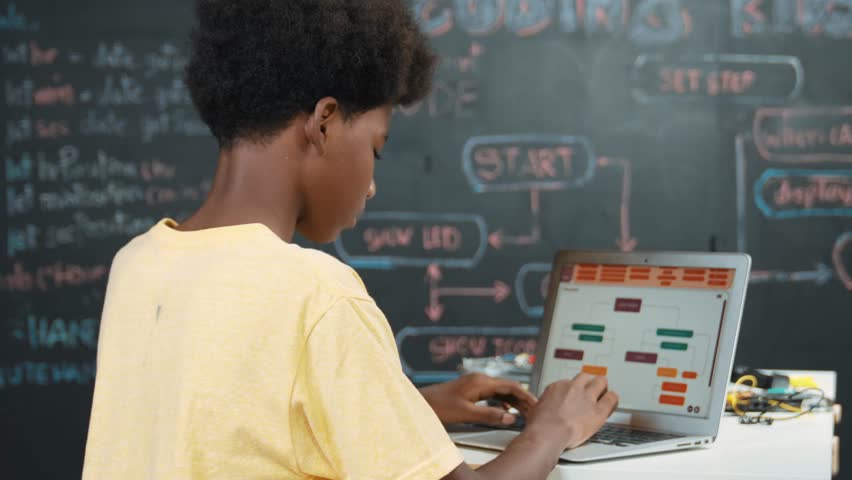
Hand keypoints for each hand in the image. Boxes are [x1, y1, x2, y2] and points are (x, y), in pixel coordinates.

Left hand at [419, 373, 536, 425]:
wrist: (420, 403)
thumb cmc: (438, 406)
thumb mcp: (466, 413)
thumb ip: (489, 415)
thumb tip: (510, 417)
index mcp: (481, 382)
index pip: (511, 386)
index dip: (526, 396)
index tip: (537, 405)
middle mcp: (480, 379)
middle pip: (508, 387)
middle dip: (523, 399)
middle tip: (535, 411)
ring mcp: (475, 384)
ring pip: (501, 391)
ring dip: (513, 402)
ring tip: (524, 412)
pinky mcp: (470, 390)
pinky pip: (492, 395)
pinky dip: (502, 403)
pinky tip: (505, 411)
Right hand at [525, 373, 618, 449]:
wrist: (548, 433)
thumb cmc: (540, 424)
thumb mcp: (536, 408)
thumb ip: (543, 402)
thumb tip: (538, 403)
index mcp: (558, 387)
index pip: (569, 383)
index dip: (572, 390)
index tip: (573, 395)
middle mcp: (574, 388)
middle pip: (585, 377)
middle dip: (589, 382)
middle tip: (591, 387)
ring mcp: (587, 398)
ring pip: (600, 381)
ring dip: (602, 385)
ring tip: (604, 390)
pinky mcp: (598, 411)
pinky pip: (611, 398)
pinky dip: (612, 398)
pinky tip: (613, 399)